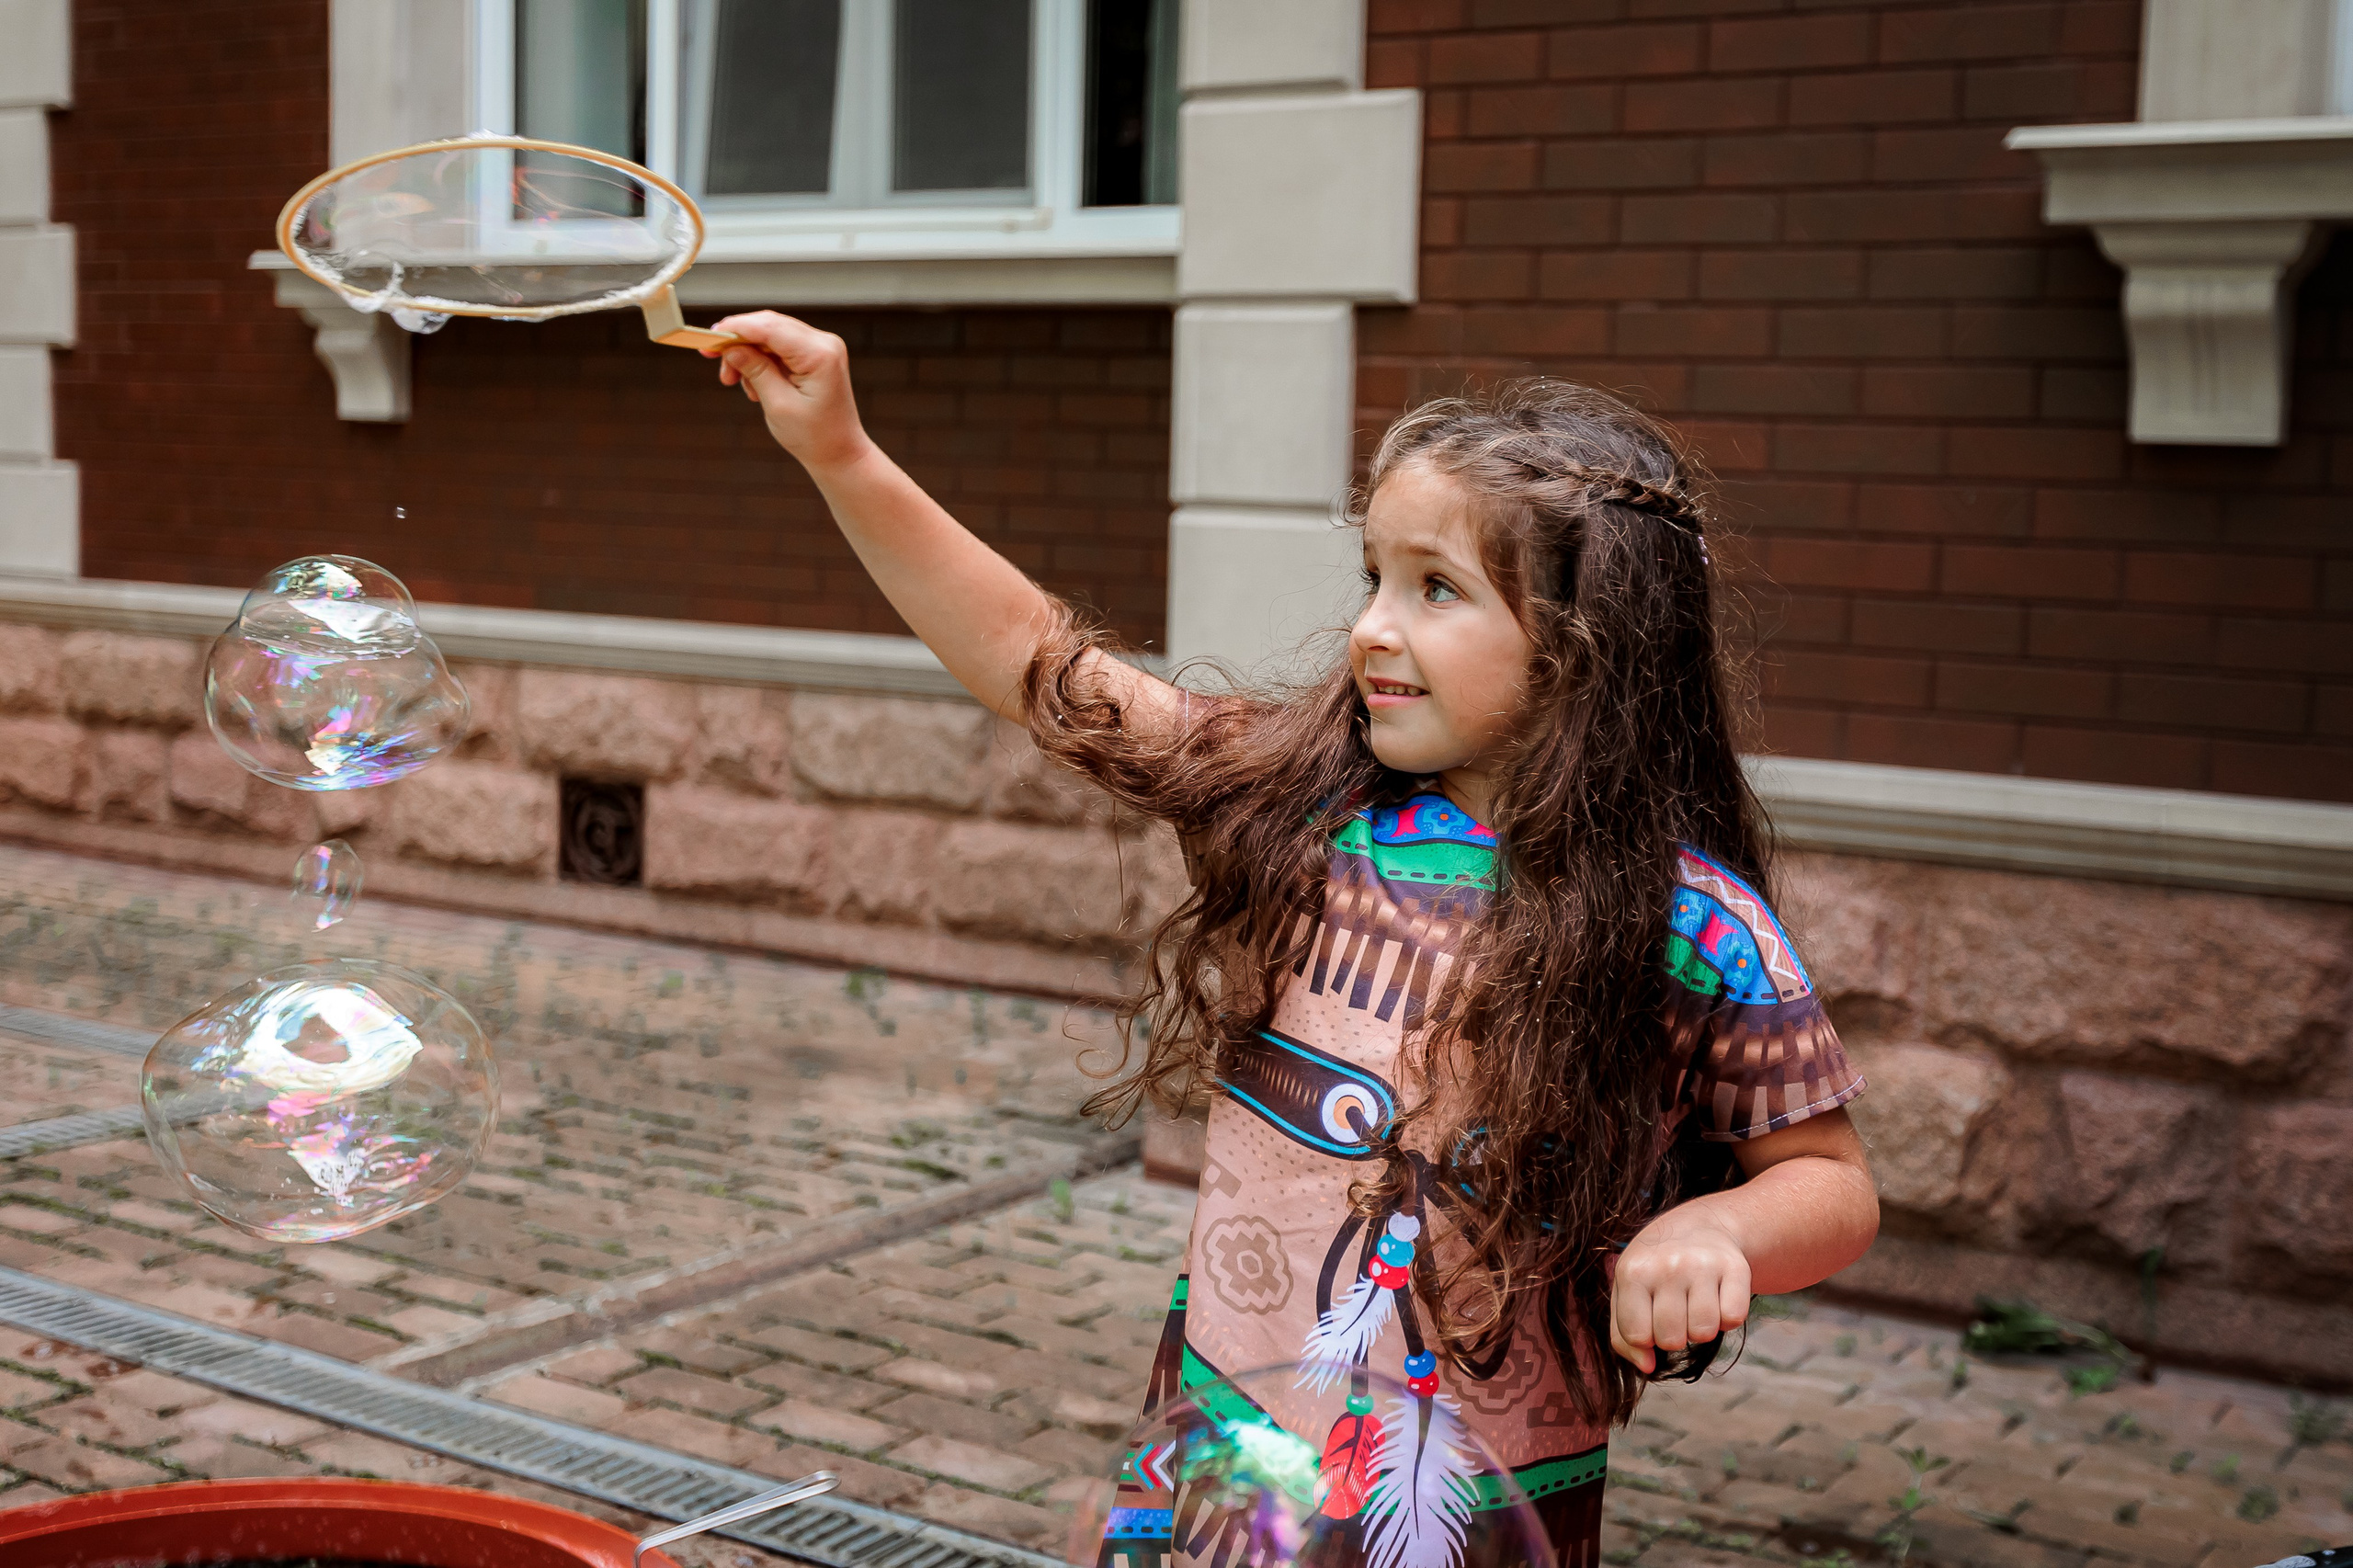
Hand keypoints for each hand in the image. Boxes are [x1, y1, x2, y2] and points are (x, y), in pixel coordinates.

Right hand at [706, 310, 873, 475]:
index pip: (770, 328)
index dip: (736, 329)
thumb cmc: (813, 436)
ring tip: (736, 383)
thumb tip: (731, 347)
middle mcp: (824, 343)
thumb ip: (755, 370)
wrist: (839, 452)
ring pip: (770, 334)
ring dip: (747, 354)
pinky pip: (779, 346)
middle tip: (712, 359)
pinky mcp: (815, 354)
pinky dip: (761, 361)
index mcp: (820, 354)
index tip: (709, 339)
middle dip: (738, 342)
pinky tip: (755, 385)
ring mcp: (821, 346)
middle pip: (769, 326)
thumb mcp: (778, 404)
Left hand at [1607, 1210, 1751, 1374]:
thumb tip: (1648, 1366)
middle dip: (1674, 1334)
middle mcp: (1667, 1265)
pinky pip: (1733, 1319)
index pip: (1637, 1336)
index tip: (1650, 1316)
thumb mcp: (1628, 1291)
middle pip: (1671, 1340)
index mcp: (1633, 1271)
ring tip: (1696, 1301)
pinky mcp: (1736, 1268)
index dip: (1646, 1337)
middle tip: (1676, 1308)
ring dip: (1701, 1326)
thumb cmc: (1656, 1268)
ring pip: (1704, 1333)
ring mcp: (1703, 1265)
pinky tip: (1718, 1296)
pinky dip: (1727, 1317)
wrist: (1700, 1225)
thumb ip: (1624, 1335)